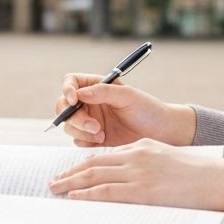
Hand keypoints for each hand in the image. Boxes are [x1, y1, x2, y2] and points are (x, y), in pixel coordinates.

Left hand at [48, 139, 223, 211]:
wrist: (213, 179)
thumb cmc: (195, 174)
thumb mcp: (166, 158)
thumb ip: (145, 162)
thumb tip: (125, 176)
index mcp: (141, 147)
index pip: (105, 156)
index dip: (84, 164)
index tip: (71, 172)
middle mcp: (135, 156)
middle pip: (94, 163)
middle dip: (70, 173)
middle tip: (53, 181)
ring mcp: (137, 172)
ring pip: (95, 176)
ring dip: (71, 183)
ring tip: (55, 189)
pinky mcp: (141, 190)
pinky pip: (106, 191)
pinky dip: (87, 194)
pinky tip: (74, 196)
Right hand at [55, 74, 195, 147]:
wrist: (159, 133)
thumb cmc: (147, 109)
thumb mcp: (128, 96)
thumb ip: (104, 92)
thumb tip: (79, 93)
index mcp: (96, 86)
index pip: (71, 82)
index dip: (67, 90)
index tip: (74, 100)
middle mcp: (89, 102)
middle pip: (64, 106)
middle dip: (75, 117)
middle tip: (93, 126)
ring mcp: (89, 120)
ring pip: (69, 125)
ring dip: (81, 131)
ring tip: (101, 134)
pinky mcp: (92, 138)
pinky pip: (77, 140)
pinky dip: (85, 141)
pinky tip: (102, 140)